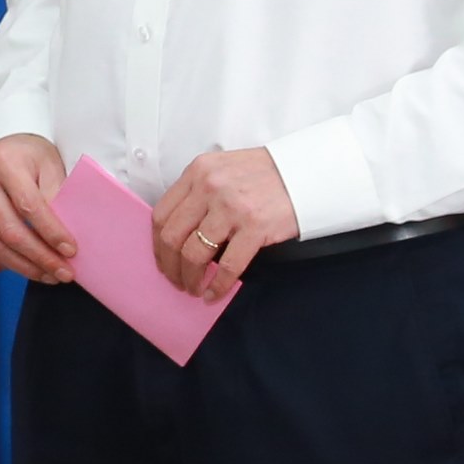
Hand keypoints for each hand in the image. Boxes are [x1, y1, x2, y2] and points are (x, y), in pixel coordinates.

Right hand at [0, 133, 77, 282]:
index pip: (28, 205)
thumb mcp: (51, 168)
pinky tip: (16, 266)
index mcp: (4, 162)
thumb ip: (56, 200)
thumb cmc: (34, 160)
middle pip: (9, 230)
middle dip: (40, 257)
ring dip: (23, 267)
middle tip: (63, 273)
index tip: (71, 252)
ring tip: (47, 274)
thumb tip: (63, 242)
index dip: (51, 232)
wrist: (7, 150)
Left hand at [148, 146, 298, 297]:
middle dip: (170, 266)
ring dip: (190, 278)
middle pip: (172, 236)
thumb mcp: (223, 170)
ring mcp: (231, 207)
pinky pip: (227, 265)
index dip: (157, 244)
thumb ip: (199, 193)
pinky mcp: (254, 226)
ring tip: (194, 288)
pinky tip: (213, 293)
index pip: (161, 214)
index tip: (162, 259)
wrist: (305, 173)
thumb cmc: (265, 174)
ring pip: (194, 253)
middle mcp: (209, 187)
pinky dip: (217, 285)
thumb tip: (180, 232)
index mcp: (198, 171)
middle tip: (176, 280)